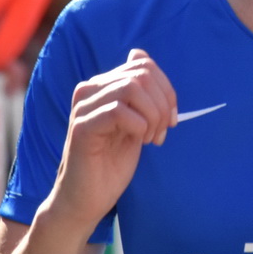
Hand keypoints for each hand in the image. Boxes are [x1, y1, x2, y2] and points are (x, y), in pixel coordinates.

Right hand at [47, 49, 176, 228]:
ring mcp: (83, 107)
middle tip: (162, 131)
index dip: (166, 89)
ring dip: (152, 115)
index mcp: (102, 86)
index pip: (143, 64)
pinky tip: (140, 142)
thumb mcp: (134, 123)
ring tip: (152, 138)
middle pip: (140, 73)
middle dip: (162, 102)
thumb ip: (140, 94)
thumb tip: (139, 54)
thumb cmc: (111, 164)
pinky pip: (119, 111)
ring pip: (131, 88)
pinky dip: (140, 126)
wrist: (87, 199)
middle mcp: (88, 90)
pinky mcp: (82, 127)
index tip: (171, 119)